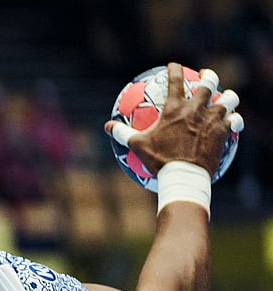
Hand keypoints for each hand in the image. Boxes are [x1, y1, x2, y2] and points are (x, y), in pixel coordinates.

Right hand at [104, 63, 240, 177]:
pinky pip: (235, 120)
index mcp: (175, 108)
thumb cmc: (159, 160)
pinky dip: (234, 119)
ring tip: (226, 97)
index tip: (173, 65)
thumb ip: (122, 133)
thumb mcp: (137, 146)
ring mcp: (212, 119)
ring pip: (228, 99)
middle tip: (206, 75)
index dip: (174, 69)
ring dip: (228, 97)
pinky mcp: (224, 131)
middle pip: (209, 83)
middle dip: (209, 76)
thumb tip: (106, 126)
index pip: (174, 80)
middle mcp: (196, 109)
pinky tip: (233, 121)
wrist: (184, 175)